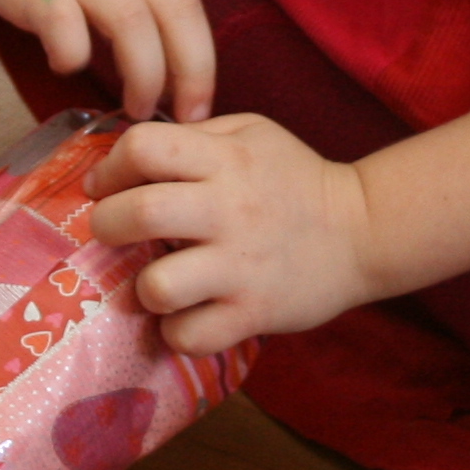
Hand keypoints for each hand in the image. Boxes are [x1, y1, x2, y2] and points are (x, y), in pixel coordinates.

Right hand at [0, 0, 213, 118]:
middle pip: (171, 11)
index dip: (202, 62)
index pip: (190, 5)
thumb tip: (168, 64)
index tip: (200, 106)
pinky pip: (62, 21)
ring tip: (135, 107)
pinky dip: (72, 53)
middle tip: (180, 115)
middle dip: (186, 73)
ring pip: (129, 19)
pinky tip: (66, 64)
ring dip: (141, 72)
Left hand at [86, 114, 375, 352]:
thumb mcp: (253, 133)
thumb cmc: (296, 180)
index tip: (105, 185)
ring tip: (156, 282)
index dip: (111, 165)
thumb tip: (128, 151)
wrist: (364, 232)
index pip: (144, 146)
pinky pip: (189, 336)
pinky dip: (177, 332)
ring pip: (158, 286)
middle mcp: (230, 210)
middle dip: (106, 224)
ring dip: (143, 287)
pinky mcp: (253, 313)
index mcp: (227, 159)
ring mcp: (241, 267)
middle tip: (112, 232)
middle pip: (140, 213)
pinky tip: (186, 316)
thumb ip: (196, 136)